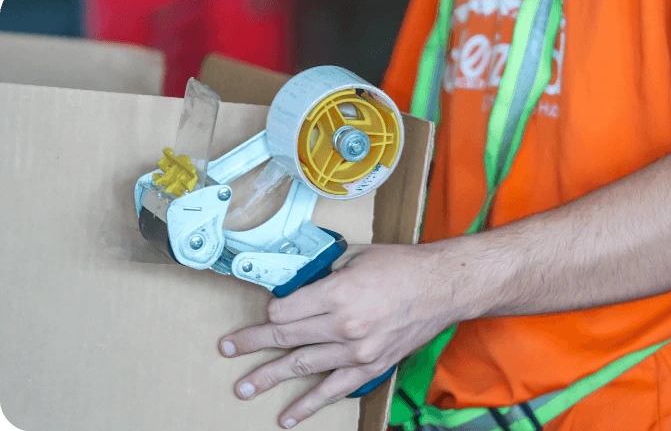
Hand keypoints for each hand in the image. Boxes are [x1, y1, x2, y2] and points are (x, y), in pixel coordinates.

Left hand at [218, 243, 460, 428]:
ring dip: (269, 377)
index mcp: (339, 292)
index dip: (272, 309)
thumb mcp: (357, 256)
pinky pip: (333, 390)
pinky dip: (308, 405)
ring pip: (302, 366)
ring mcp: (357, 351)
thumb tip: (297, 283)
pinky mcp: (370, 367)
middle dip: (253, 343)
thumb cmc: (401, 266)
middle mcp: (344, 324)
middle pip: (286, 336)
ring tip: (244, 387)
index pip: (286, 308)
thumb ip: (324, 271)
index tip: (269, 310)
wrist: (443, 288)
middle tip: (228, 349)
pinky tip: (287, 416)